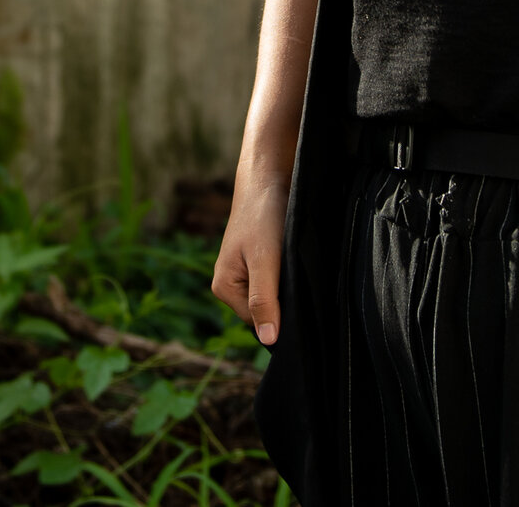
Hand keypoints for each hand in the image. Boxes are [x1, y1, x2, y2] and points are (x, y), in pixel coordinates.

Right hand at [210, 171, 286, 344]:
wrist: (268, 177)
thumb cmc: (264, 216)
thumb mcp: (265, 261)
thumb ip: (264, 300)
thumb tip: (267, 340)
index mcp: (223, 288)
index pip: (258, 323)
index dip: (280, 312)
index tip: (295, 290)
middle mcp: (229, 283)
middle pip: (264, 310)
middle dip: (283, 298)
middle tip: (295, 272)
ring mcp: (243, 272)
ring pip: (272, 295)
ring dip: (286, 284)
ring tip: (292, 261)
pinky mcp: (257, 260)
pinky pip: (275, 280)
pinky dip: (286, 272)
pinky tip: (292, 257)